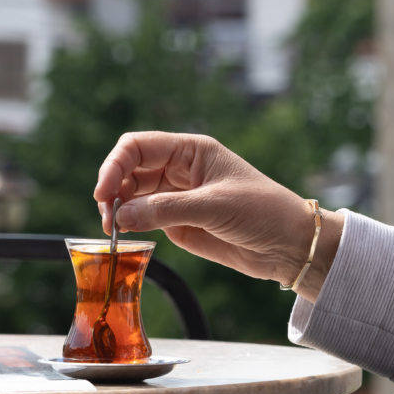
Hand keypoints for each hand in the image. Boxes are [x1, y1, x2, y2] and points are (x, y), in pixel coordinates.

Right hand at [93, 132, 342, 300]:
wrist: (290, 246)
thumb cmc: (263, 212)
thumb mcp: (214, 207)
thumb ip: (165, 210)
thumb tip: (121, 216)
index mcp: (190, 151)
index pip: (137, 146)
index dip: (114, 165)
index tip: (104, 193)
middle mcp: (179, 170)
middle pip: (129, 170)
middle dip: (112, 190)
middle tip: (108, 218)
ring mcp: (176, 197)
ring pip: (131, 196)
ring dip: (117, 210)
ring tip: (113, 230)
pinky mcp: (177, 223)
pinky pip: (142, 219)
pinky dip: (129, 225)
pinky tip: (124, 236)